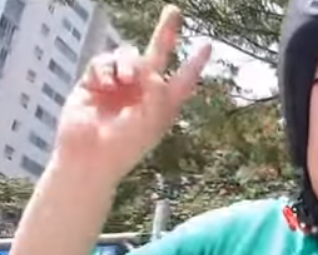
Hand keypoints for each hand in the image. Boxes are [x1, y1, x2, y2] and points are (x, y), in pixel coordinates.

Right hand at [53, 4, 210, 185]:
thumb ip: (159, 90)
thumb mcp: (153, 118)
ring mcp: (117, 85)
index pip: (182, 78)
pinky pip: (102, 62)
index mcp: (162, 103)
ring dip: (128, 63)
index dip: (194, 63)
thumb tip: (149, 68)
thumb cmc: (127, 144)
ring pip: (127, 55)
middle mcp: (142, 91)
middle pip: (156, 54)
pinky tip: (104, 85)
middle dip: (165, 32)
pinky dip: (104, 70)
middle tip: (175, 11)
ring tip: (125, 80)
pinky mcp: (93, 82)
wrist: (90, 156)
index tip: (207, 45)